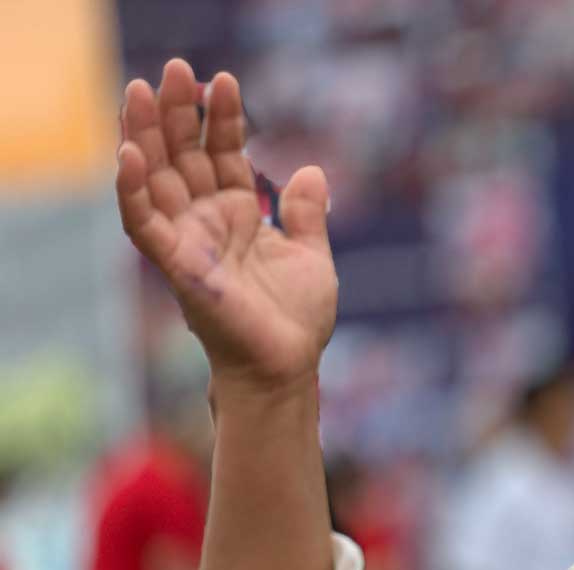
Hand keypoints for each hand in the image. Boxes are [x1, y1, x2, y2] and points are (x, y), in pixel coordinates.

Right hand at [116, 59, 335, 392]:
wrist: (288, 366)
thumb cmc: (296, 319)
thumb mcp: (311, 256)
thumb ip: (304, 215)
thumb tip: (311, 171)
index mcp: (238, 213)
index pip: (224, 153)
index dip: (222, 118)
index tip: (225, 80)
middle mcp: (208, 221)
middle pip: (184, 155)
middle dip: (178, 112)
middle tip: (175, 68)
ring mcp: (189, 241)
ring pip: (156, 178)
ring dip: (145, 135)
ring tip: (141, 90)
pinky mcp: (177, 266)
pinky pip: (144, 224)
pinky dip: (133, 191)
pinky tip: (130, 154)